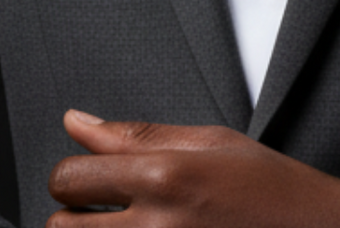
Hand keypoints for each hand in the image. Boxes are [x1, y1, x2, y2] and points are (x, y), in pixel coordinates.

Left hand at [47, 110, 339, 226]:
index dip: (70, 175)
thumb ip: (135, 134)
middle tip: (101, 211)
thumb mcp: (210, 142)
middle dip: (72, 215)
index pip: (70, 177)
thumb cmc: (269, 187)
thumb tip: (76, 121)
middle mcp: (156, 226)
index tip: (87, 179)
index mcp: (164, 175)